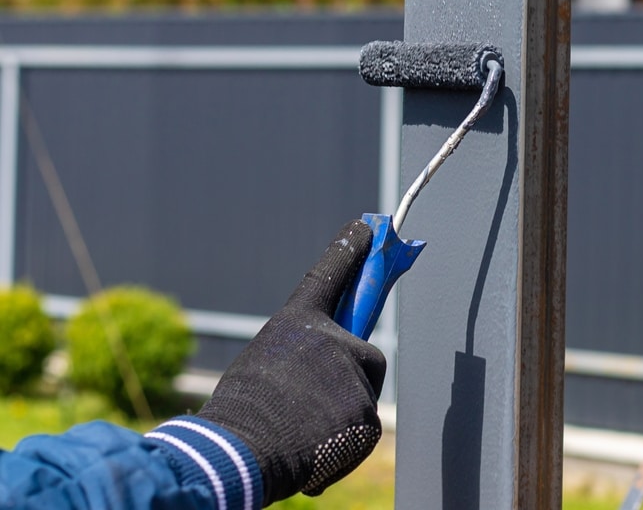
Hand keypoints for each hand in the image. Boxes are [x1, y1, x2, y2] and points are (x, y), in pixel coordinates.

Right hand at [198, 219, 385, 504]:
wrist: (239, 451)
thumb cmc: (241, 412)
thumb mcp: (264, 366)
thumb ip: (301, 358)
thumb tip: (322, 375)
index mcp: (298, 321)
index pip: (330, 273)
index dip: (350, 249)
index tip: (368, 226)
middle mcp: (331, 338)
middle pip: (365, 353)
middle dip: (351, 378)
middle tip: (317, 406)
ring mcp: (352, 372)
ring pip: (362, 396)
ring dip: (341, 417)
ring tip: (302, 432)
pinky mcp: (366, 410)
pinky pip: (365, 429)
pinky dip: (346, 444)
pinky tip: (316, 451)